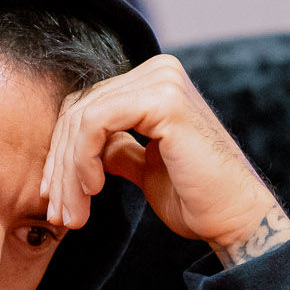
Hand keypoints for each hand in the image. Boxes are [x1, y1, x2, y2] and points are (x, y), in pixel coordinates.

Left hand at [40, 53, 289, 266]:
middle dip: (59, 167)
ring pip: (82, 119)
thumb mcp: (143, 167)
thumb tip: (75, 148)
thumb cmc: (194, 198)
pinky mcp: (163, 100)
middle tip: (57, 213)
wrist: (233, 218)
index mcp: (155, 82)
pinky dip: (82, 160)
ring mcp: (163, 81)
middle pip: (79, 111)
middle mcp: (160, 71)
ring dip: (67, 173)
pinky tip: (93, 190)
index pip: (86, 107)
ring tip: (72, 213)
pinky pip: (95, 123)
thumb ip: (115, 148)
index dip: (61, 154)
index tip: (56, 198)